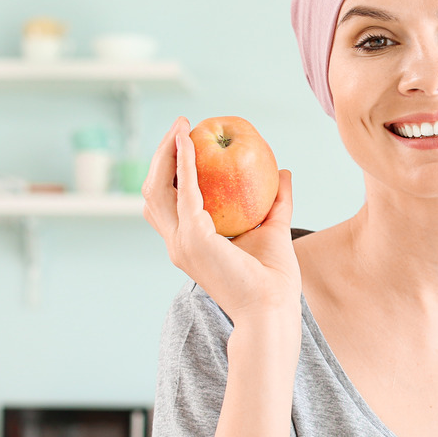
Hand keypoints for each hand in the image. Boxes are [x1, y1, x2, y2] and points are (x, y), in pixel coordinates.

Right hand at [141, 116, 299, 323]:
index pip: (167, 203)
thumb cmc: (274, 280)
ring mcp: (181, 243)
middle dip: (161, 157)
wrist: (272, 309)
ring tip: (181, 127)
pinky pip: (184, 191)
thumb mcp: (274, 229)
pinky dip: (185, 163)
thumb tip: (283, 172)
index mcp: (190, 245)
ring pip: (157, 189)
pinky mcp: (193, 239)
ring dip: (166, 154)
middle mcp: (177, 244)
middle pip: (154, 192)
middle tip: (179, 128)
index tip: (184, 143)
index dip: (170, 172)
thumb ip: (277, 201)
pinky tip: (191, 141)